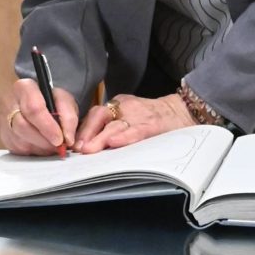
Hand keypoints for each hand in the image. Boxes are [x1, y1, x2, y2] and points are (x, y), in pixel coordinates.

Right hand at [4, 78, 78, 155]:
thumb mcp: (65, 102)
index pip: (33, 108)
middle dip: (44, 140)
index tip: (60, 139)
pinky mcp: (5, 136)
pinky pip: (18, 150)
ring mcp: (4, 120)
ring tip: (52, 145)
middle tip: (59, 145)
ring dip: (40, 147)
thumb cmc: (52, 101)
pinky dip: (34, 151)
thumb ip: (69, 118)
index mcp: (24, 88)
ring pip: (20, 141)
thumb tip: (68, 139)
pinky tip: (42, 145)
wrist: (42, 104)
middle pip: (23, 126)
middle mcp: (10, 102)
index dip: (48, 127)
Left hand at [74, 91, 195, 152]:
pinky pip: (136, 130)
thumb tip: (87, 146)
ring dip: (100, 138)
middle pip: (100, 117)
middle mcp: (125, 107)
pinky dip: (124, 137)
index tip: (71, 143)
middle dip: (87, 133)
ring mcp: (139, 114)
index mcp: (118, 104)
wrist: (182, 111)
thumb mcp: (130, 117)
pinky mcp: (153, 124)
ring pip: (115, 125)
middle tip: (77, 149)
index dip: (82, 129)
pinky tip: (114, 143)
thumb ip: (111, 127)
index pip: (95, 114)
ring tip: (89, 150)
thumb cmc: (153, 118)